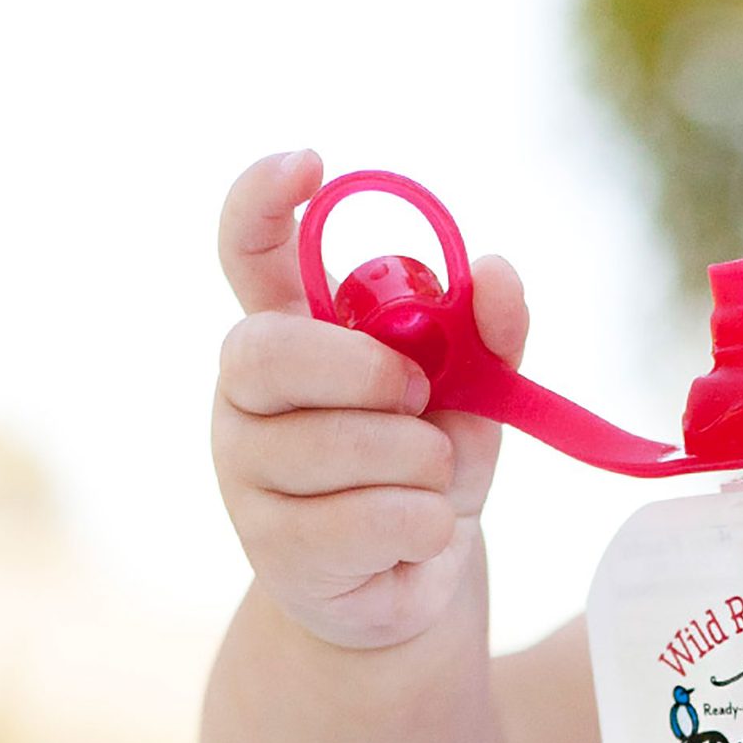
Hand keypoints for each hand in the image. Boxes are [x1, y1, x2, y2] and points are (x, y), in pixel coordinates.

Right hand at [212, 150, 528, 649]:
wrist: (413, 580)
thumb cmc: (424, 471)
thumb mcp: (470, 397)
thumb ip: (485, 334)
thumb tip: (496, 271)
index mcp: (289, 336)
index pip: (246, 253)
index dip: (263, 201)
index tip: (310, 162)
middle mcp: (246, 396)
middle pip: (275, 352)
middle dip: (373, 374)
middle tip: (419, 402)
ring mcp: (247, 473)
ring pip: (357, 445)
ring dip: (426, 467)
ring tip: (420, 485)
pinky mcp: (275, 548)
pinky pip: (386, 515)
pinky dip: (429, 525)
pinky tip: (409, 536)